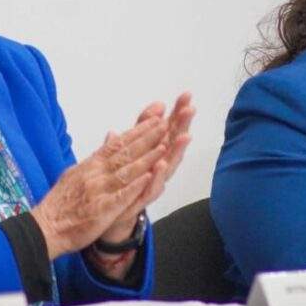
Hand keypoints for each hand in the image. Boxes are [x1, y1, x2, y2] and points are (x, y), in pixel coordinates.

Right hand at [31, 116, 168, 259]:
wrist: (46, 228)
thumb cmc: (61, 203)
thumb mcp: (76, 174)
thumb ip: (95, 159)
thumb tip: (107, 143)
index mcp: (91, 165)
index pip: (117, 144)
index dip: (137, 132)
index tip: (153, 121)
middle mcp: (96, 174)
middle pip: (125, 153)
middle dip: (146, 138)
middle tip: (164, 124)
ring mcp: (99, 191)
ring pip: (126, 171)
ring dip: (146, 158)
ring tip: (163, 146)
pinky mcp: (101, 210)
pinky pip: (121, 196)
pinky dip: (135, 186)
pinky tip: (148, 177)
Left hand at [98, 93, 194, 243]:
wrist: (115, 210)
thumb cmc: (128, 176)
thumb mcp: (134, 145)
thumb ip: (144, 125)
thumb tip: (158, 104)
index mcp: (157, 150)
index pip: (170, 127)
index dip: (178, 111)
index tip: (186, 95)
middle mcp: (161, 164)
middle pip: (174, 142)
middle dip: (183, 125)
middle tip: (191, 108)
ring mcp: (155, 181)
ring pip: (170, 164)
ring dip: (178, 150)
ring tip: (185, 135)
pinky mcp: (144, 197)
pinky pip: (153, 186)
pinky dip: (158, 176)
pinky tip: (161, 164)